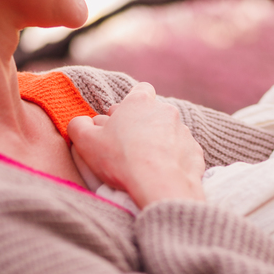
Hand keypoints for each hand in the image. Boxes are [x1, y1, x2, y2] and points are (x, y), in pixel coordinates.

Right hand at [68, 82, 205, 207]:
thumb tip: (80, 123)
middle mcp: (166, 110)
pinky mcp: (195, 151)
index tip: (120, 121)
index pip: (141, 90)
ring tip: (144, 164)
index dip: (130, 104)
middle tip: (127, 147)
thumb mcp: (85, 141)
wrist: (159, 184)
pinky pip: (181, 151)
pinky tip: (161, 173)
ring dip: (158, 143)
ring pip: (169, 132)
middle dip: (142, 126)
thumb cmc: (120, 158)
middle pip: (153, 113)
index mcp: (140, 102)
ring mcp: (183, 130)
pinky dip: (173, 159)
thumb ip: (78, 126)